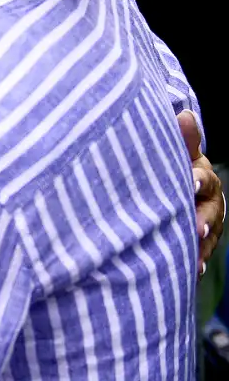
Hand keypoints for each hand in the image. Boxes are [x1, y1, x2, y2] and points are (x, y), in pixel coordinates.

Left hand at [179, 111, 223, 275]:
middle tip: (196, 227)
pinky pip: (200, 250)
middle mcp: (209, 200)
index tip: (191, 181)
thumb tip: (186, 115)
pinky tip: (191, 270)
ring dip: (202, 244)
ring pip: (207, 234)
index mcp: (202, 176)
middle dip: (204, 219)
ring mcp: (207, 221)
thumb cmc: (176, 164)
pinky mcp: (200, 239)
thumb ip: (183, 139)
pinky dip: (196, 259)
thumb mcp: (179, 152)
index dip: (198, 179)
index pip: (202, 178)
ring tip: (194, 258)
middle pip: (210, 211)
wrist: (180, 182)